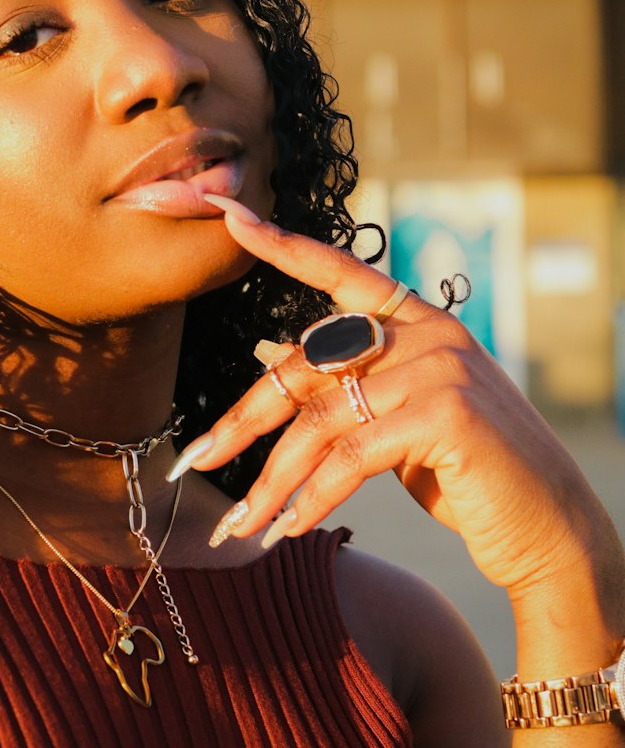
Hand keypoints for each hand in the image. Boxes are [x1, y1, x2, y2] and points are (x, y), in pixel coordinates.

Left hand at [180, 203, 615, 608]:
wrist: (551, 532)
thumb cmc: (468, 476)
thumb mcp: (401, 420)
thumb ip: (349, 385)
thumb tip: (268, 356)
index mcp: (418, 321)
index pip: (339, 271)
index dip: (282, 245)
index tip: (230, 215)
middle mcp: (429, 332)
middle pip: (307, 364)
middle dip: (245, 419)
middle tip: (195, 461)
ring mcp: (441, 367)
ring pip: (321, 419)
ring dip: (273, 480)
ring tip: (243, 524)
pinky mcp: (446, 413)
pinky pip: (350, 455)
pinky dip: (312, 497)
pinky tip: (290, 529)